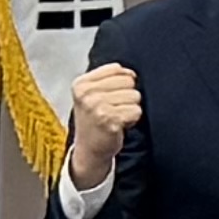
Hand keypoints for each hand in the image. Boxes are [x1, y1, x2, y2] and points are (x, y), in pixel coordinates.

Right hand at [63, 60, 144, 183]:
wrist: (88, 149)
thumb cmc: (94, 120)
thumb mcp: (90, 95)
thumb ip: (108, 78)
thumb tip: (131, 73)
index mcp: (81, 84)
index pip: (117, 69)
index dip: (122, 83)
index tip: (110, 96)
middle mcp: (86, 94)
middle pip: (129, 81)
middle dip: (127, 95)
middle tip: (113, 109)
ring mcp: (97, 107)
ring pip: (135, 96)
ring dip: (130, 108)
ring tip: (116, 117)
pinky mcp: (109, 120)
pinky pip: (136, 111)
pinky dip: (132, 119)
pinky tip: (119, 125)